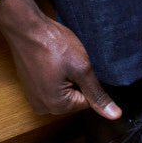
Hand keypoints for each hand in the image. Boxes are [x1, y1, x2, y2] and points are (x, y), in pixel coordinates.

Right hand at [0, 0, 120, 118]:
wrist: (25, 27)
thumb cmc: (52, 44)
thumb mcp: (82, 69)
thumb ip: (98, 94)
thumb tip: (115, 115)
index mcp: (56, 107)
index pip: (87, 101)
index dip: (86, 80)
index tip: (76, 66)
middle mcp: (42, 107)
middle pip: (74, 98)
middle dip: (75, 79)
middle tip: (66, 62)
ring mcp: (33, 97)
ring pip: (64, 90)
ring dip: (65, 75)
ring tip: (58, 60)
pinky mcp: (29, 87)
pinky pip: (51, 85)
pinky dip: (55, 73)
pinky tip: (50, 60)